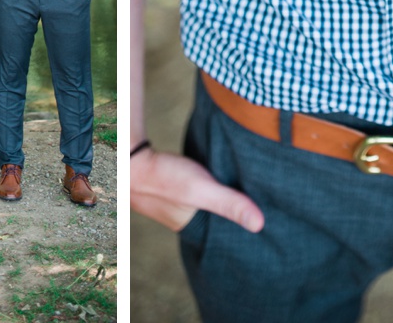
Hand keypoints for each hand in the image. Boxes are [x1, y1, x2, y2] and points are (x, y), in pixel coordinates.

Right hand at [132, 145, 264, 233]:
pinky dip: (205, 186)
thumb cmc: (163, 176)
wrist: (128, 157)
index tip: (264, 224)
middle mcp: (181, 218)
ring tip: (243, 192)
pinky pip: (194, 190)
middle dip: (231, 214)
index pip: (220, 234)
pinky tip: (215, 175)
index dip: (239, 230)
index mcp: (190, 227)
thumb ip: (230, 204)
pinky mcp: (170, 183)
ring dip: (217, 198)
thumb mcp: (201, 189)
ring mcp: (174, 200)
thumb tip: (261, 225)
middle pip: (213, 218)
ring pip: (203, 203)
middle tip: (259, 205)